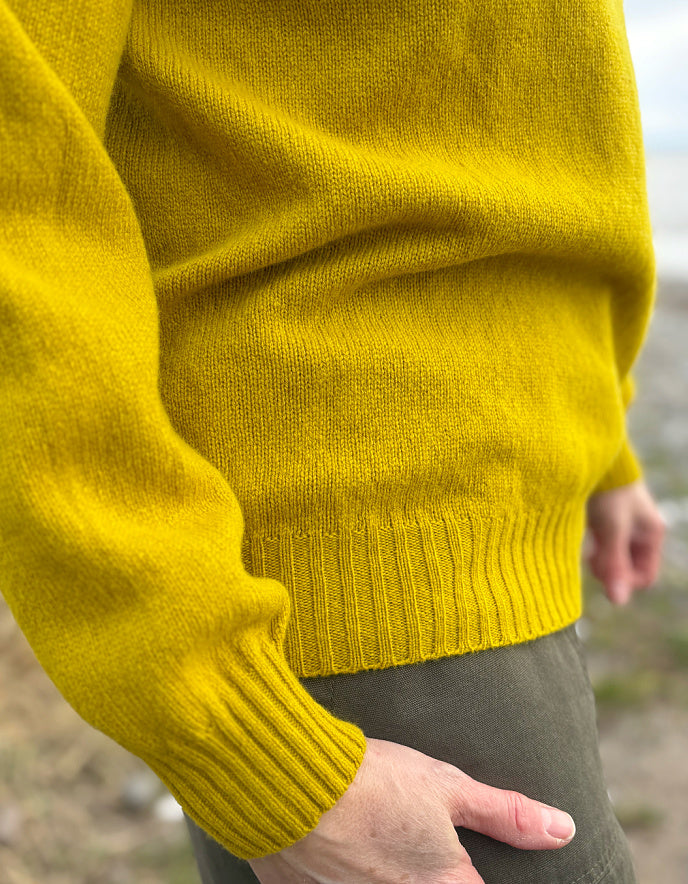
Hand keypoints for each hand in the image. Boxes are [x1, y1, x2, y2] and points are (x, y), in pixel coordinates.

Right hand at [248, 737, 574, 883]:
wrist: (289, 785)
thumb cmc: (373, 780)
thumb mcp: (446, 787)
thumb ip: (505, 815)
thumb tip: (564, 830)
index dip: (482, 878)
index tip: (469, 865)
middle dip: (432, 871)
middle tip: (416, 844)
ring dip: (387, 871)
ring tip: (379, 842)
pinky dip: (347, 875)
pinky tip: (342, 851)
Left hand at [584, 478, 666, 604]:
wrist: (591, 455)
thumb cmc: (607, 491)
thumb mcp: (612, 530)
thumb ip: (614, 564)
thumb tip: (618, 602)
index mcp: (651, 534)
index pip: (645, 577)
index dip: (624, 582)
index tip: (603, 572)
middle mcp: (639, 530)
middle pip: (626, 566)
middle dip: (608, 568)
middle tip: (590, 557)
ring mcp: (622, 522)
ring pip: (611, 554)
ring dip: (597, 555)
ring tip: (584, 544)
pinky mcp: (604, 515)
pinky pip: (599, 540)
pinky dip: (589, 542)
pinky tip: (578, 533)